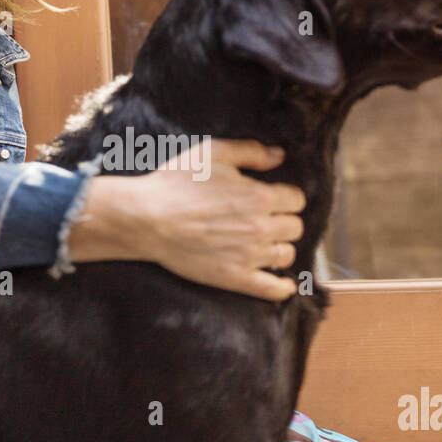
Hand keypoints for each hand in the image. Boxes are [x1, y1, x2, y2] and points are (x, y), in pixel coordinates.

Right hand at [68, 139, 305, 301]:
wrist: (146, 219)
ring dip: (280, 247)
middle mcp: (261, 228)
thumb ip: (250, 152)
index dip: (285, 196)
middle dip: (283, 220)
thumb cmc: (176, 183)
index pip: (296, 199)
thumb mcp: (213, 153)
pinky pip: (272, 289)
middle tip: (266, 219)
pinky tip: (285, 283)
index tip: (273, 198)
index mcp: (260, 196)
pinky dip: (283, 287)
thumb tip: (279, 156)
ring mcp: (249, 256)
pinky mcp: (235, 278)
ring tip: (265, 243)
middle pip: (295, 227)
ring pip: (286, 255)